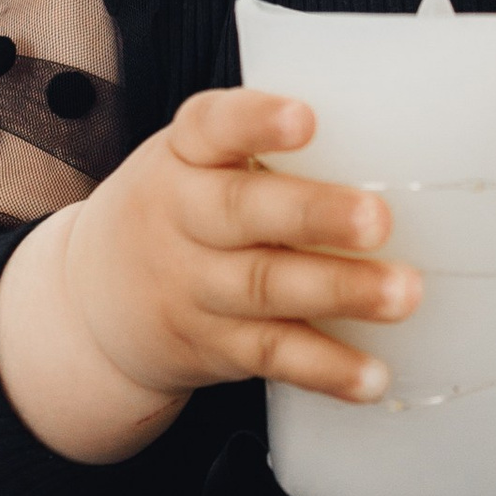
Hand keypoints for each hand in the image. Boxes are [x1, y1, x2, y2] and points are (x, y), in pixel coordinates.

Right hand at [0, 88, 419, 464]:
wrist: (90, 302)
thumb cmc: (183, 209)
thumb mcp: (196, 161)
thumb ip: (266, 144)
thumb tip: (405, 122)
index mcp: (184, 155)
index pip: (211, 126)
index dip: (256, 120)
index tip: (305, 118)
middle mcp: (183, 217)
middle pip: (243, 213)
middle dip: (314, 215)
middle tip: (379, 218)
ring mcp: (196, 286)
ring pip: (266, 288)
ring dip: (340, 292)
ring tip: (404, 294)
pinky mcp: (214, 346)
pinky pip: (273, 356)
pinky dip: (326, 368)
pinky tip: (373, 377)